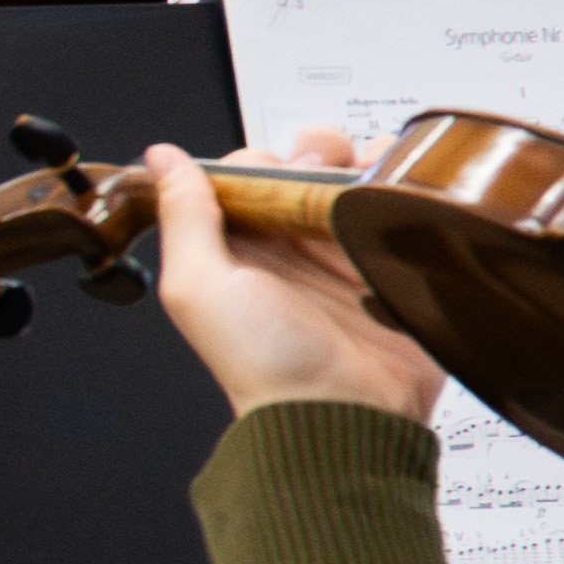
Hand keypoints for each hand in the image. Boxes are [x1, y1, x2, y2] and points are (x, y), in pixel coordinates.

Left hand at [143, 133, 448, 420]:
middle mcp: (287, 245)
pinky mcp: (388, 262)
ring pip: (353, 177)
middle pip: (305, 165)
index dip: (262, 160)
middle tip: (326, 175)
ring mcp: (341, 251)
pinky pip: (399, 205)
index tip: (278, 171)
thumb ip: (184, 217)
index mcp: (235, 246)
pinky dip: (404, 182)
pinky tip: (404, 179)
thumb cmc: (263, 361)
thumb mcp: (201, 285)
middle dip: (318, 151)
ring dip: (361, 159)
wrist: (344, 412)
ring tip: (366, 175)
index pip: (247, 172)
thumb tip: (160, 159)